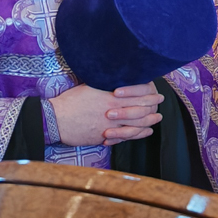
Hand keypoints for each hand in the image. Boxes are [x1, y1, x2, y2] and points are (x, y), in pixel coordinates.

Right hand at [49, 84, 163, 146]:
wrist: (56, 119)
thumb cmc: (70, 101)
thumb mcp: (89, 87)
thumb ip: (105, 85)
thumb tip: (116, 81)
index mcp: (110, 96)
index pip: (137, 95)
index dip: (149, 94)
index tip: (156, 92)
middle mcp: (113, 110)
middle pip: (141, 109)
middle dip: (154, 106)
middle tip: (161, 102)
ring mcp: (110, 125)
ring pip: (136, 124)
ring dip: (150, 121)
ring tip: (157, 118)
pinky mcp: (105, 136)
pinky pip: (127, 136)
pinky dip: (138, 134)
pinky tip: (145, 131)